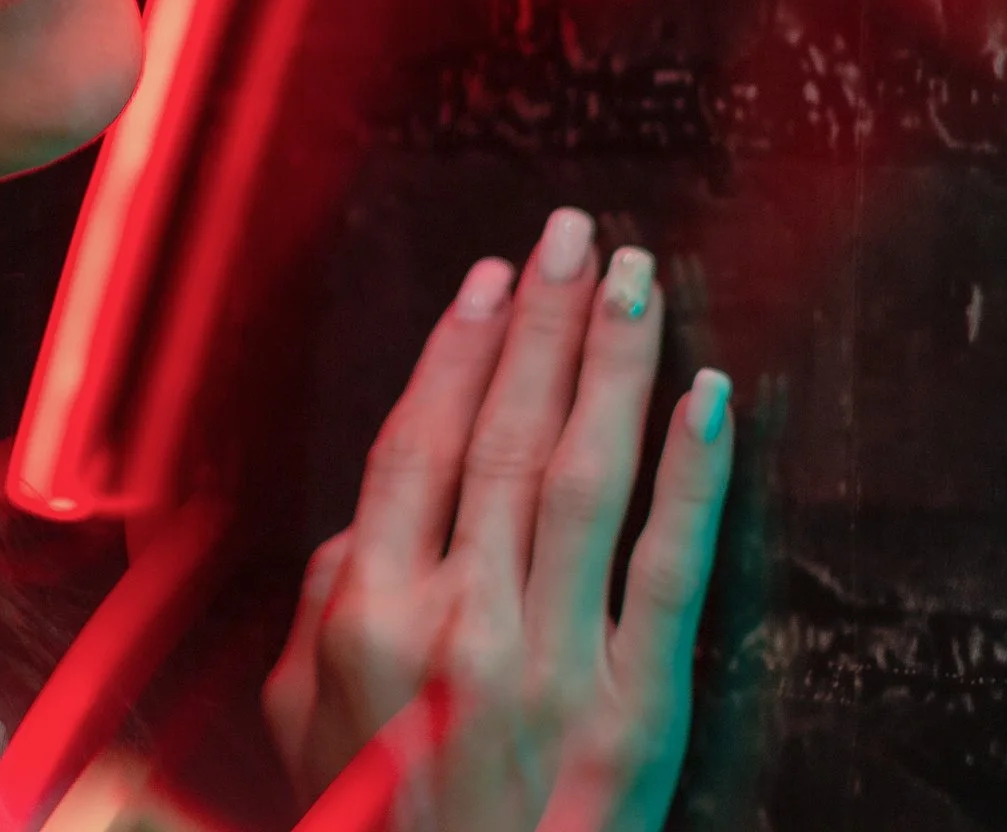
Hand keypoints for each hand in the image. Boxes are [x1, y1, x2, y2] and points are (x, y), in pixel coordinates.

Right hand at [262, 211, 733, 831]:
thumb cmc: (369, 825)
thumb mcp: (299, 713)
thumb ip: (319, 599)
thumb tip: (367, 513)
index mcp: (367, 608)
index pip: (416, 441)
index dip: (457, 349)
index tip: (492, 277)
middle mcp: (457, 618)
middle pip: (501, 434)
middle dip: (543, 322)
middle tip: (575, 234)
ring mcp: (550, 660)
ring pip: (582, 476)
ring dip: (610, 365)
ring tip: (635, 279)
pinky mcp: (636, 710)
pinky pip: (667, 570)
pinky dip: (690, 476)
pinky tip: (708, 398)